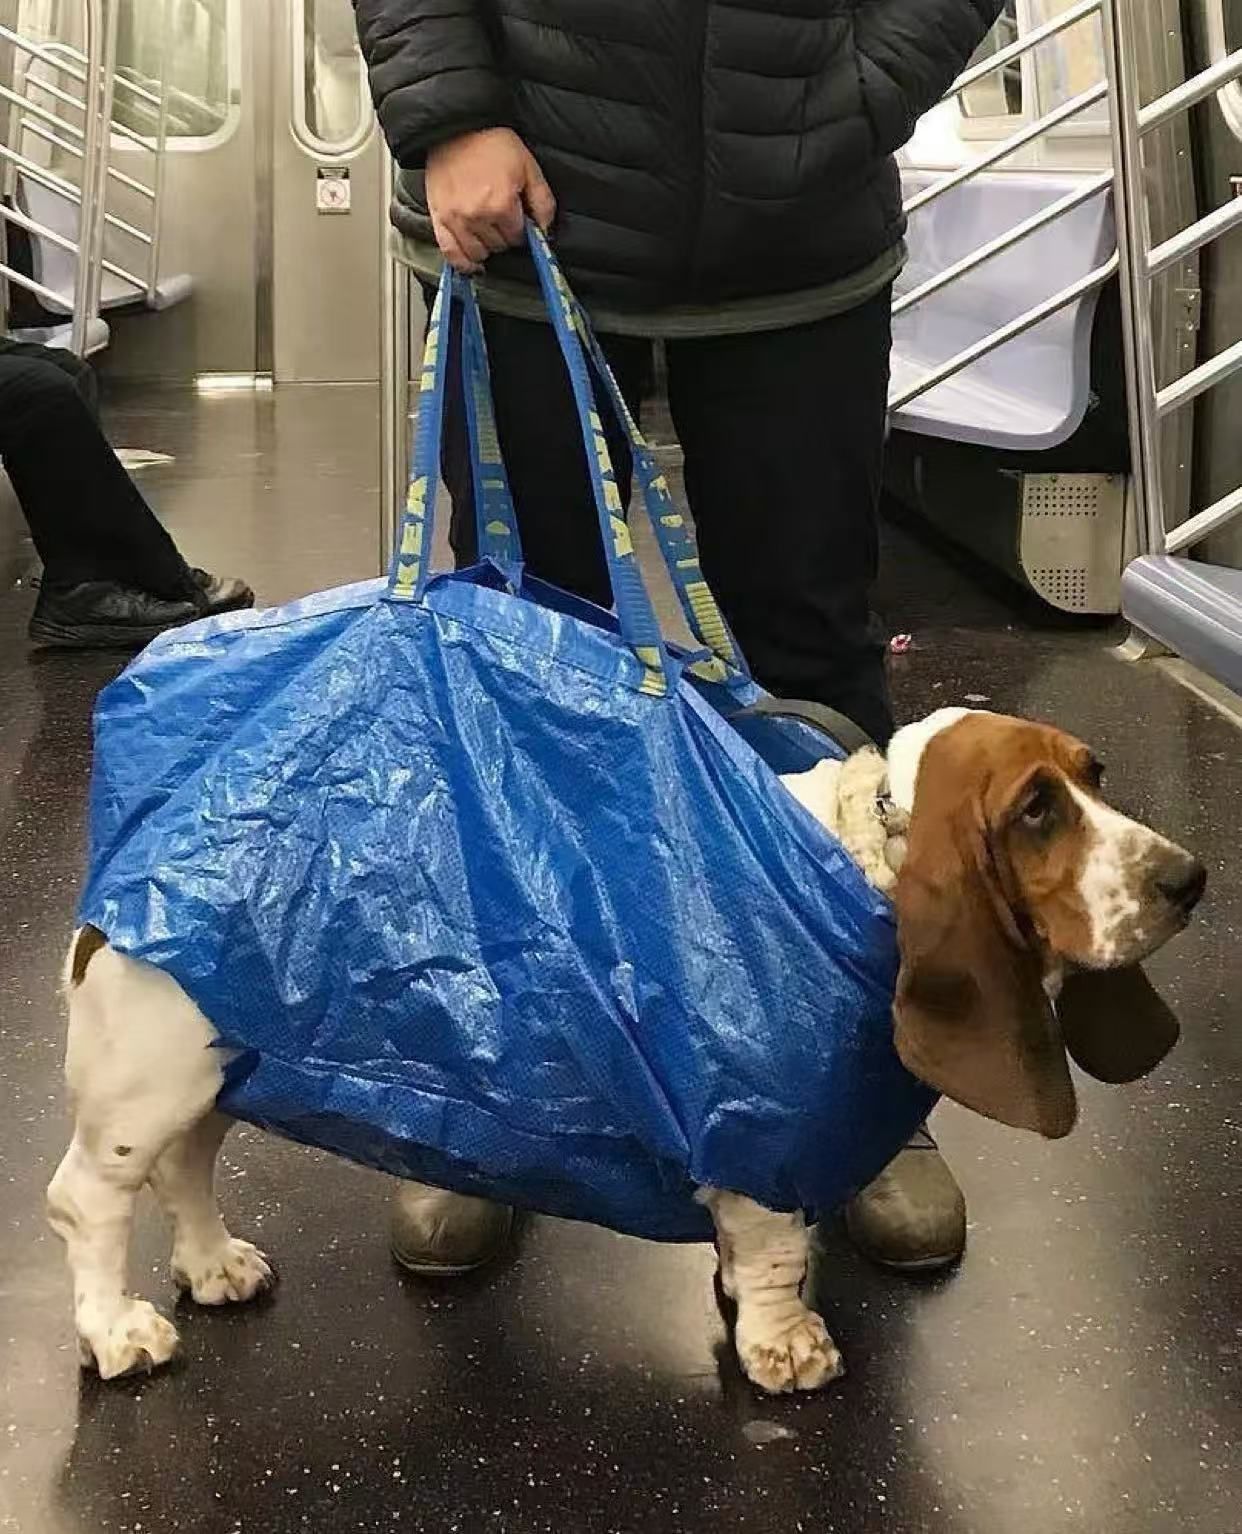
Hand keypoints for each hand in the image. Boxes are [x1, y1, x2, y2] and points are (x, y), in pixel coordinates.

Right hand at [425, 128, 555, 273]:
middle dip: (503, 235)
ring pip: (477, 254)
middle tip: (501, 217)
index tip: (518, 218)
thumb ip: (543, 202)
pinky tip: (471, 263)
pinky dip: (462, 263)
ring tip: (486, 230)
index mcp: (501, 204)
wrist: (456, 125)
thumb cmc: (490, 142)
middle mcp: (477, 216)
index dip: (521, 229)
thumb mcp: (528, 166)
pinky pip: (450, 254)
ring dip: (485, 247)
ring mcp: (456, 220)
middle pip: (498, 246)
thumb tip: (547, 230)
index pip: (518, 237)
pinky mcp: (439, 218)